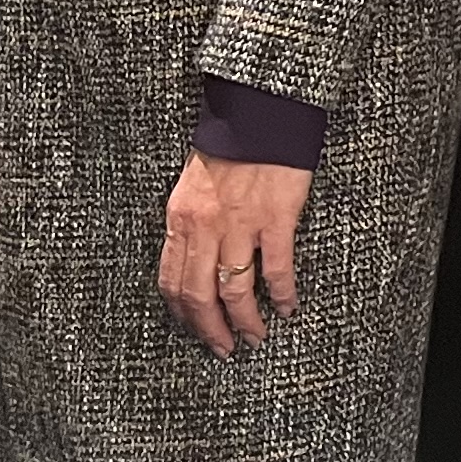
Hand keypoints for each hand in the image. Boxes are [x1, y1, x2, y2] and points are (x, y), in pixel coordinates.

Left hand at [158, 151, 312, 355]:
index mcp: (180, 218)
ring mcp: (240, 224)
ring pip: (234, 290)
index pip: (172, 280)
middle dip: (211, 330)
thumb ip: (192, 222)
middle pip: (199, 296)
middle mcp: (204, 227)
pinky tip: (288, 307)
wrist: (261, 112)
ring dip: (244, 321)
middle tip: (224, 349)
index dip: (182, 314)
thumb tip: (196, 259)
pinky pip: (276, 268)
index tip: (194, 331)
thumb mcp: (194, 185)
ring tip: (256, 337)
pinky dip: (282, 294)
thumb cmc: (231, 145)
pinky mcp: (275, 218)